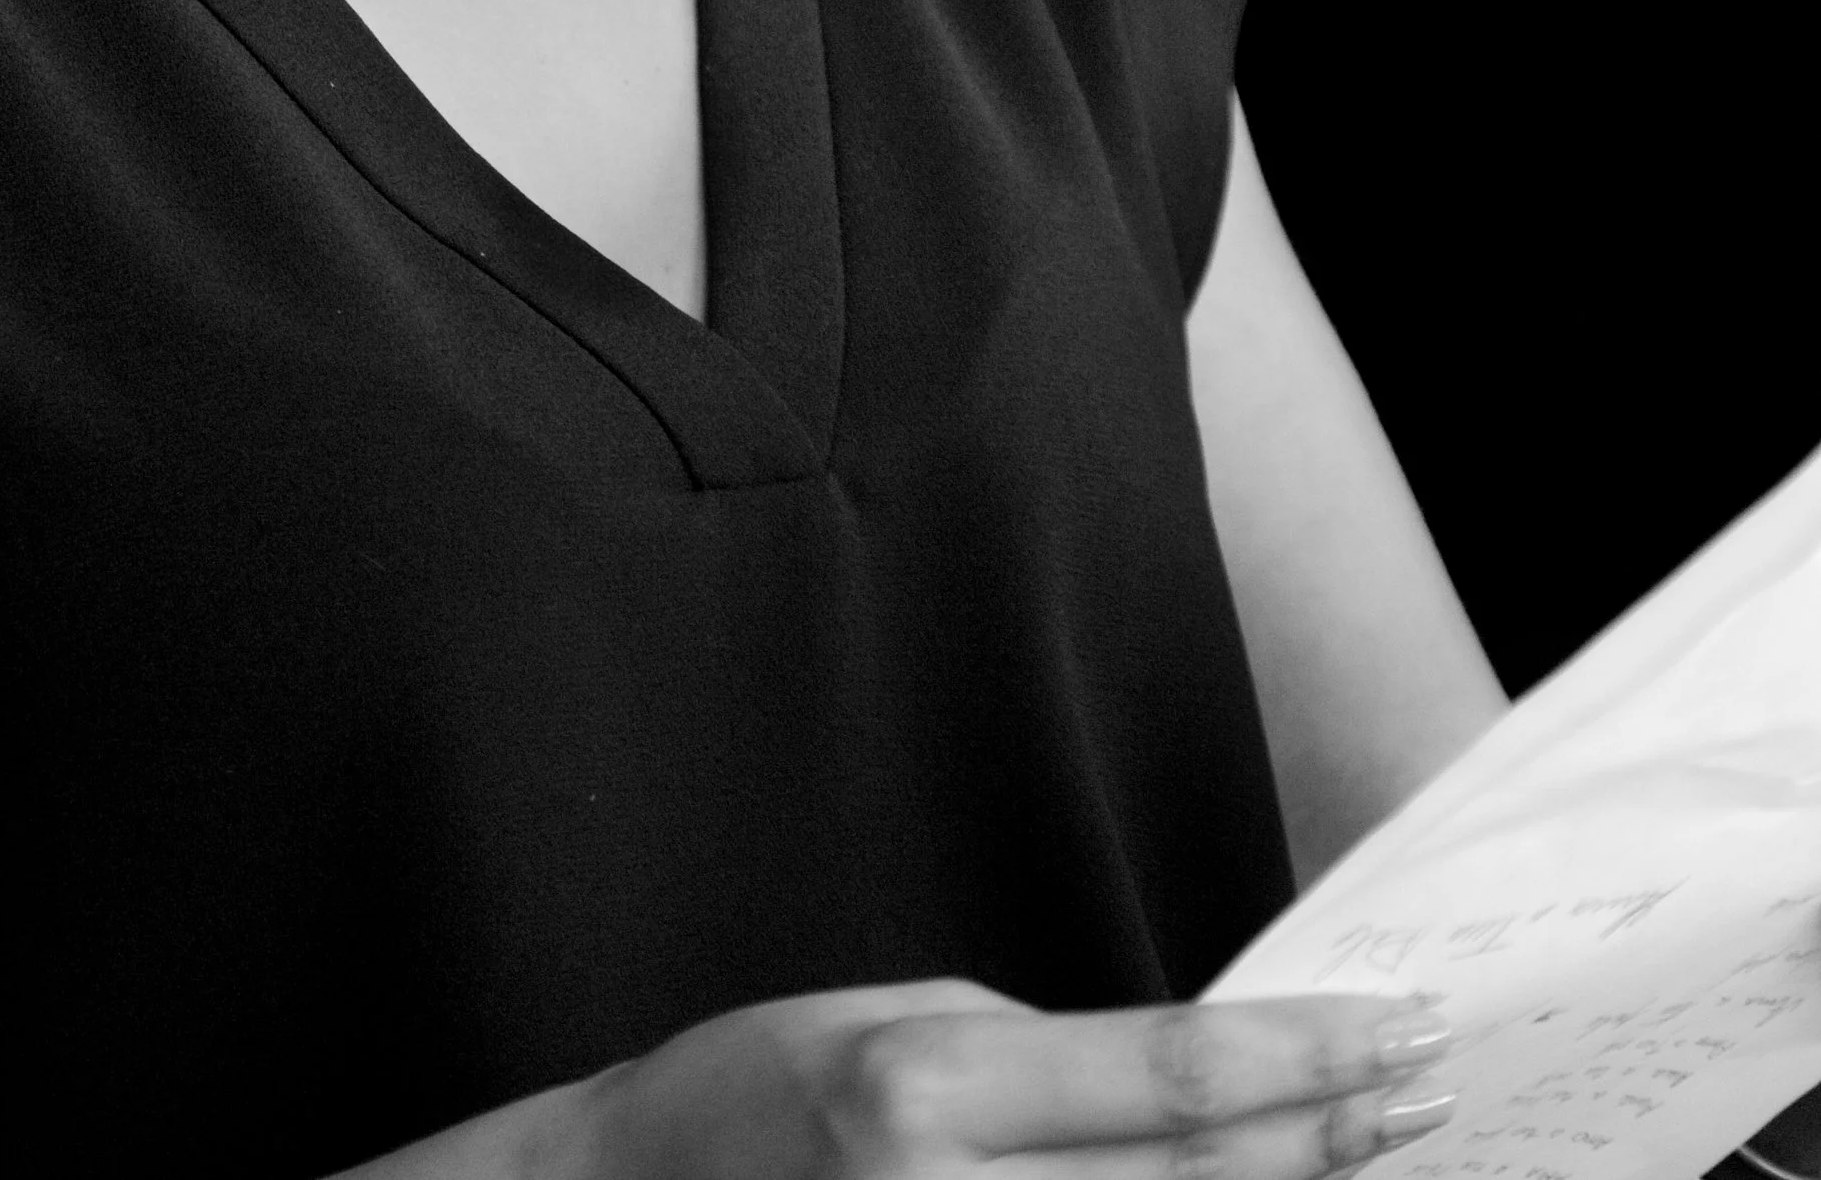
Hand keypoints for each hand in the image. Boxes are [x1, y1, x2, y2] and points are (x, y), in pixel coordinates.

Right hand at [577, 978, 1455, 1179]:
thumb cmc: (748, 1098)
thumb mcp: (891, 1024)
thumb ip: (1039, 1062)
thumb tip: (1200, 1087)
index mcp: (920, 1090)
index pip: (1167, 1074)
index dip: (1305, 1055)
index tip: (1403, 1025)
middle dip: (1333, 1140)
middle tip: (1434, 1093)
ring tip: (1384, 1159)